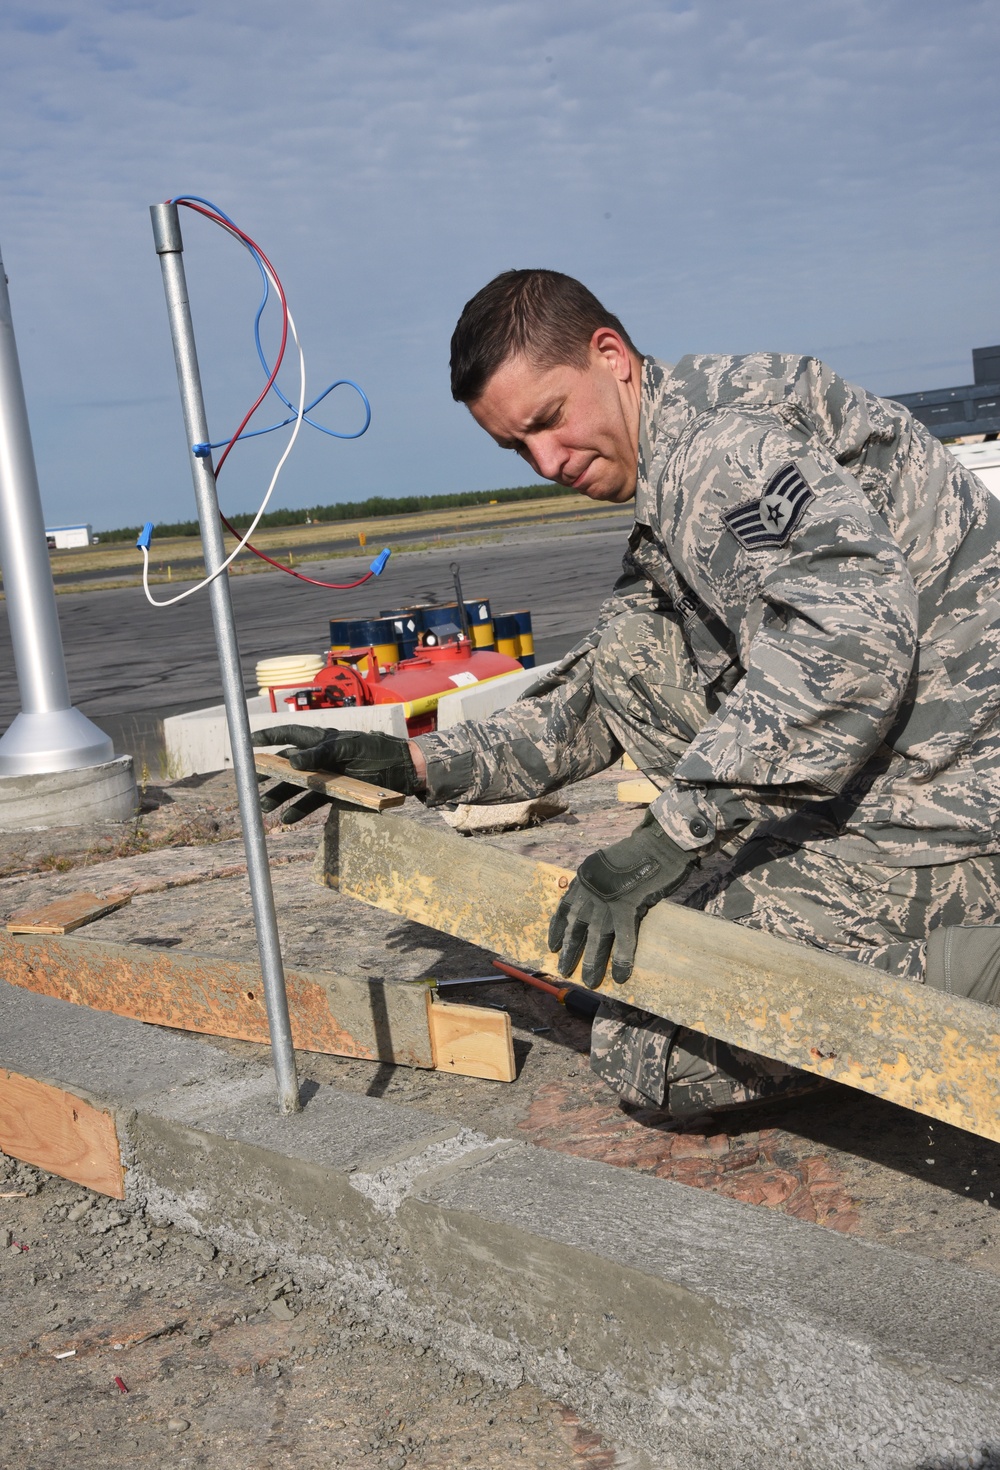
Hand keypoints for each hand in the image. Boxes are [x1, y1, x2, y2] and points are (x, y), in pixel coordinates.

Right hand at [252, 726, 421, 823]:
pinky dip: (299, 810)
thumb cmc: (377, 752)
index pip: (290, 735)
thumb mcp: (349, 748)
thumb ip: (321, 752)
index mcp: (323, 740)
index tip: (248, 742)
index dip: (269, 736)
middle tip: (251, 783)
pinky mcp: (336, 794)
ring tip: (265, 807)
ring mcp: (327, 777)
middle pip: (287, 765)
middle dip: (268, 773)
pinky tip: (288, 817)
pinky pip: (313, 802)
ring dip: (280, 795)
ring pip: (297, 786)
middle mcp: (321, 758)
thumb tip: (291, 760)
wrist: (403, 772)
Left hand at [547, 812, 695, 987]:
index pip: (564, 908)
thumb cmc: (640, 850)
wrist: (657, 843)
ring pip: (596, 937)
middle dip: (570, 950)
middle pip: (577, 926)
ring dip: (593, 961)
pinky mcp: (628, 906)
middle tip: (564, 970)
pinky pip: (624, 938)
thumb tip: (604, 902)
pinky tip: (622, 975)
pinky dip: (623, 958)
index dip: (557, 929)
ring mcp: (608, 900)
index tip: (553, 945)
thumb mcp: (608, 863)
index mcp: (585, 878)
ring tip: (589, 980)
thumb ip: (602, 883)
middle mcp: (591, 891)